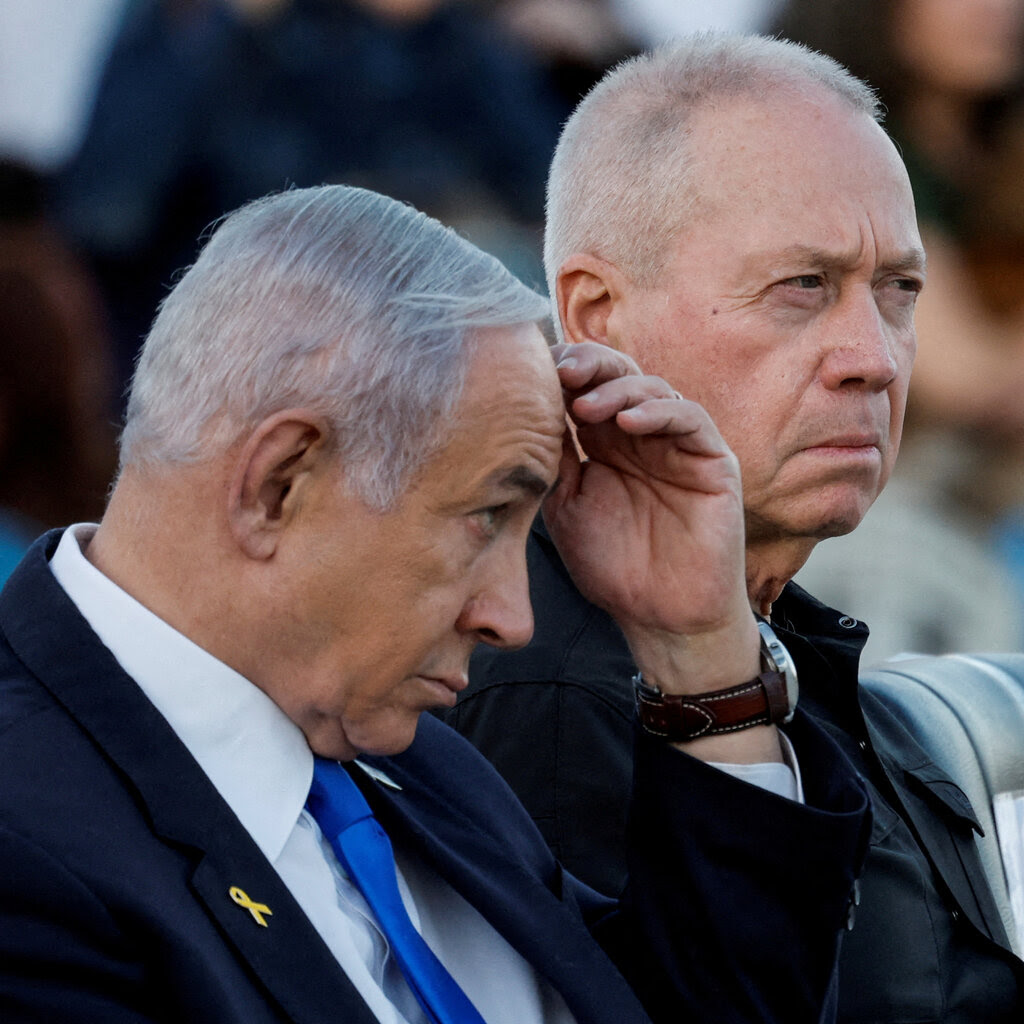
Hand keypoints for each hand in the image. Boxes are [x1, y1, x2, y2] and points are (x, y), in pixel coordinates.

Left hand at [544, 343, 759, 694]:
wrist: (660, 616)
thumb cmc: (613, 567)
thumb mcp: (566, 506)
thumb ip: (554, 460)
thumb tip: (526, 410)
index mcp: (604, 443)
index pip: (585, 389)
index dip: (562, 373)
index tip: (532, 371)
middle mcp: (641, 436)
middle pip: (618, 375)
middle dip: (589, 365)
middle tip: (561, 370)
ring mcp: (677, 445)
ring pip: (652, 389)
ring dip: (617, 389)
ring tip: (586, 407)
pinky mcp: (712, 460)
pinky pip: (690, 419)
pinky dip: (659, 413)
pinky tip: (629, 422)